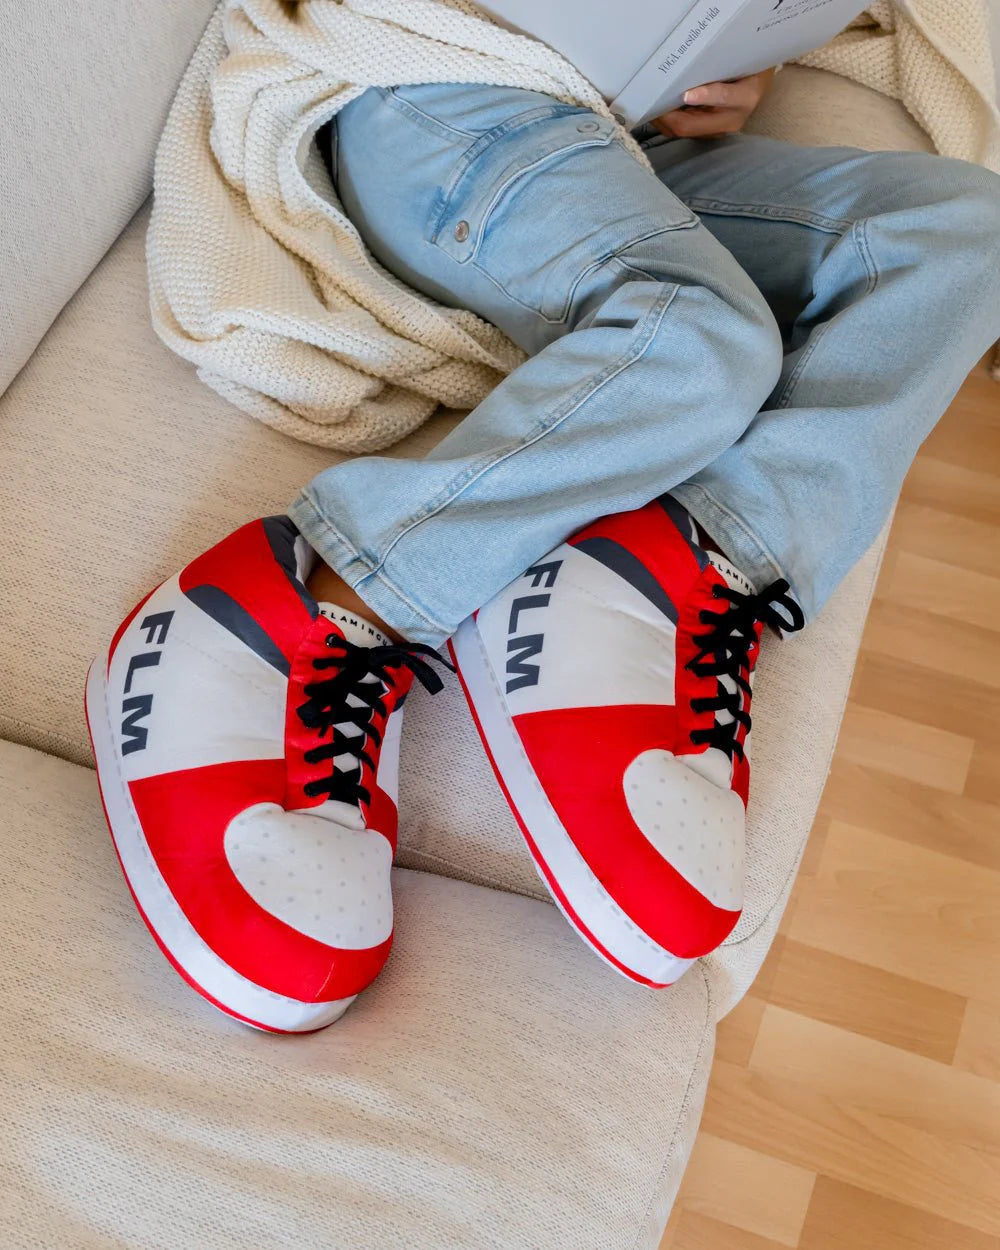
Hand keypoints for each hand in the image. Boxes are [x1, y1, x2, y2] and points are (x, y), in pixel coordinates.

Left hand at [653, 68, 775, 139]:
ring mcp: (720, 132)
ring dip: (664, 121)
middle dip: (667, 116)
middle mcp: (732, 120)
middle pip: (691, 126)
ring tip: (650, 106)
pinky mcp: (709, 135)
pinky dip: (669, 122)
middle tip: (650, 101)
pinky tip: (659, 112)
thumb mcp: (737, 63)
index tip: (686, 93)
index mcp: (745, 97)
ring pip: (683, 132)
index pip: (723, 97)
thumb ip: (717, 67)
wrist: (755, 86)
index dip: (704, 96)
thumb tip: (688, 67)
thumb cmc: (745, 69)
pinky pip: (683, 132)